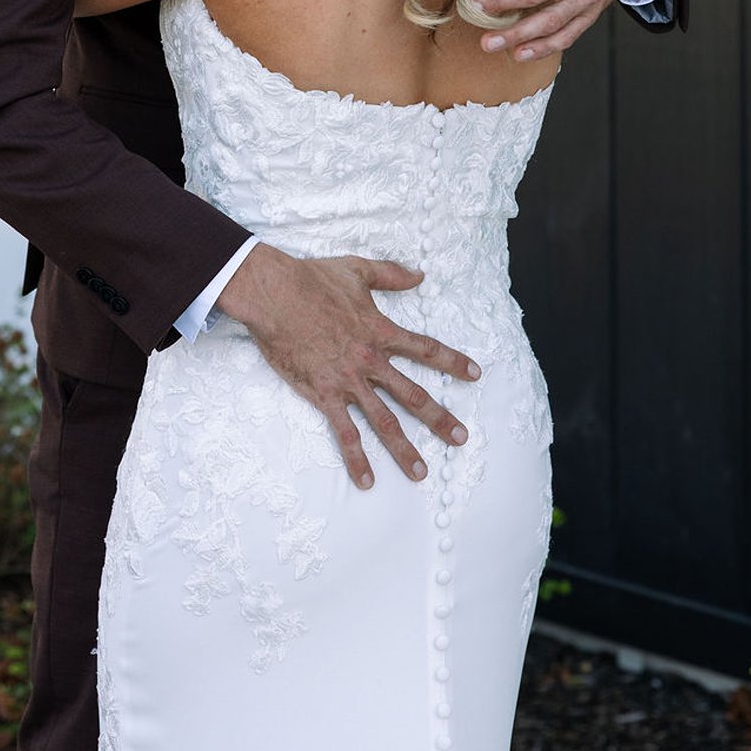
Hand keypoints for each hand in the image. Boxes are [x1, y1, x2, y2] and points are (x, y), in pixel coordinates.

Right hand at [217, 244, 480, 489]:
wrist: (274, 294)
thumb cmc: (312, 278)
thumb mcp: (357, 269)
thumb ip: (391, 274)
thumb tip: (419, 274)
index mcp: (380, 331)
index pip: (425, 349)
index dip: (452, 362)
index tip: (476, 375)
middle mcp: (370, 360)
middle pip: (413, 395)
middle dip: (440, 418)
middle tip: (461, 438)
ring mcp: (348, 381)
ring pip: (383, 421)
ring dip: (404, 449)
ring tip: (421, 472)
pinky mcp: (323, 394)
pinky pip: (344, 433)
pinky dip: (356, 458)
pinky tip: (366, 481)